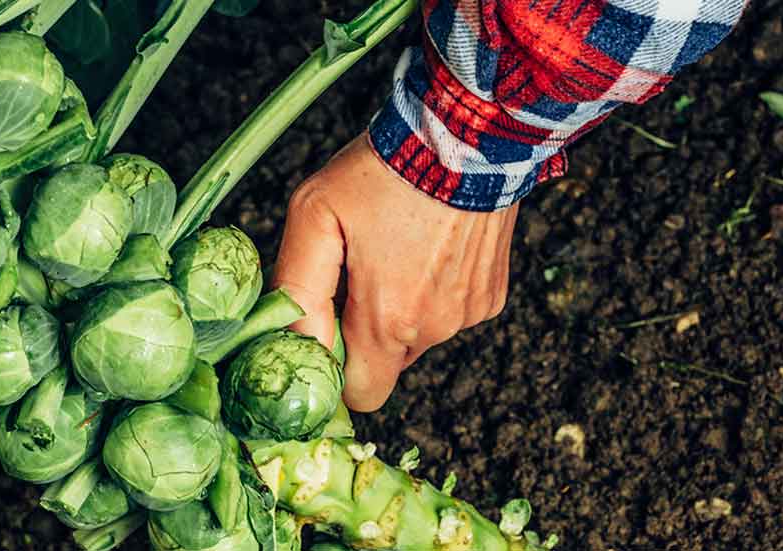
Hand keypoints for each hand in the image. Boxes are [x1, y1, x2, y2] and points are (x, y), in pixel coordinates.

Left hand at [273, 134, 517, 411]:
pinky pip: (449, 312)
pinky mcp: (492, 295)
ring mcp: (469, 313)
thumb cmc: (384, 170)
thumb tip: (290, 340)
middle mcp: (435, 328)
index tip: (326, 332)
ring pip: (418, 337)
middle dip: (365, 334)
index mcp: (388, 319)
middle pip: (386, 364)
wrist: (468, 133)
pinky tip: (430, 246)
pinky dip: (434, 291)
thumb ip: (296, 286)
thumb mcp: (315, 213)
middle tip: (357, 276)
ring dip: (401, 309)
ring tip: (397, 250)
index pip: (360, 395)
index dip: (338, 371)